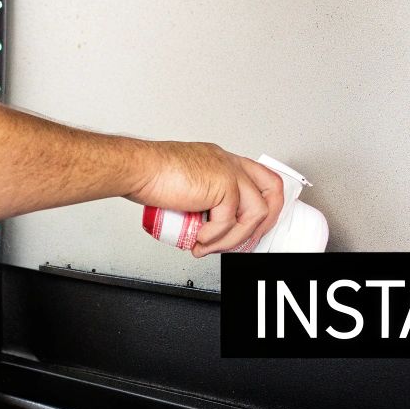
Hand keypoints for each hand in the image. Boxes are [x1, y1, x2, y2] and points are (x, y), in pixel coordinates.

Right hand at [125, 143, 285, 256]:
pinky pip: (229, 222)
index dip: (264, 206)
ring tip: (208, 246)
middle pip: (272, 191)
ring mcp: (229, 172)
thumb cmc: (151, 176)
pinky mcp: (223, 185)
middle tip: (242, 243)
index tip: (250, 229)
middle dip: (263, 224)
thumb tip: (206, 227)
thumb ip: (203, 199)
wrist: (137, 169)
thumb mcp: (187, 186)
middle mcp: (230, 164)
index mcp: (223, 162)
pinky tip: (197, 239)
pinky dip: (213, 238)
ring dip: (232, 239)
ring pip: (255, 213)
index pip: (260, 180)